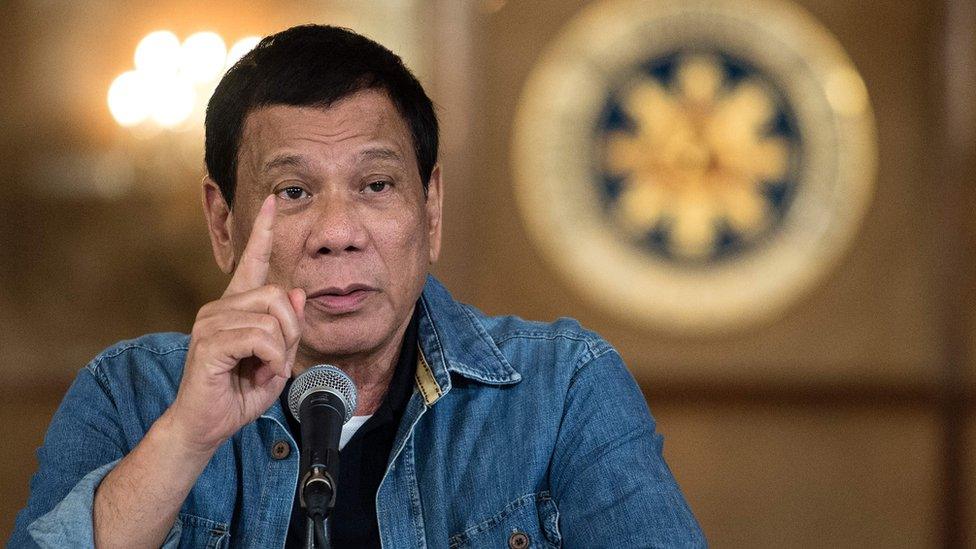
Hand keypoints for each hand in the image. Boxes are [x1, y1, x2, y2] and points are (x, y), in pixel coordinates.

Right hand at [167, 195, 304, 453]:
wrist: (206, 425)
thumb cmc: (237, 394)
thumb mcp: (276, 360)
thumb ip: (287, 327)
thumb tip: (296, 291)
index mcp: (235, 307)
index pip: (251, 260)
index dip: (264, 230)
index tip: (274, 200)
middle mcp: (219, 307)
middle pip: (280, 295)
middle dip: (292, 331)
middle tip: (278, 361)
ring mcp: (211, 322)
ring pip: (274, 319)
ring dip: (281, 352)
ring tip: (262, 371)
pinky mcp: (210, 342)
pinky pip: (262, 338)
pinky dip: (272, 361)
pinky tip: (258, 375)